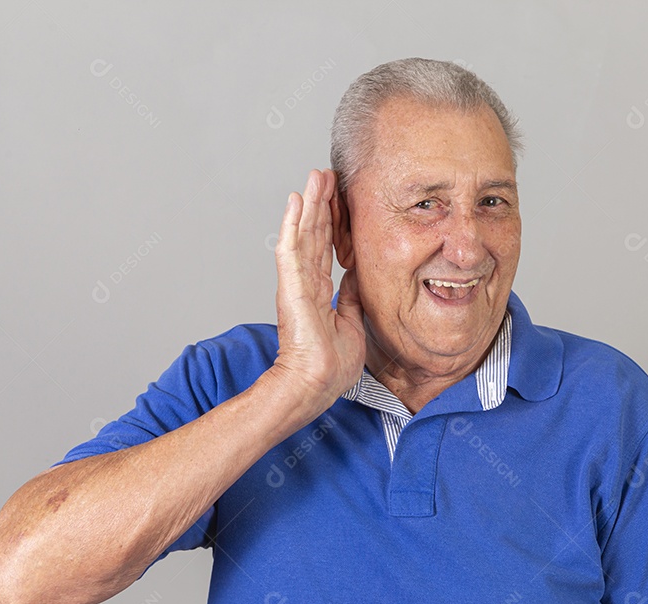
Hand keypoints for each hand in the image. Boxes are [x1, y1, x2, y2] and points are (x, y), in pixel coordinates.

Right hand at [267, 168, 365, 415]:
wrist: (317, 385)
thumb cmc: (331, 366)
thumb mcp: (352, 323)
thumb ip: (350, 297)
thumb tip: (355, 276)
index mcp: (318, 292)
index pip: (327, 248)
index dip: (333, 222)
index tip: (339, 198)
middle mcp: (305, 283)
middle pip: (314, 234)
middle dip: (321, 203)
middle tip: (327, 174)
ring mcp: (297, 283)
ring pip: (304, 234)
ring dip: (310, 203)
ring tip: (316, 176)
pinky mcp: (291, 287)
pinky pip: (292, 249)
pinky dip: (294, 224)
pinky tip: (298, 201)